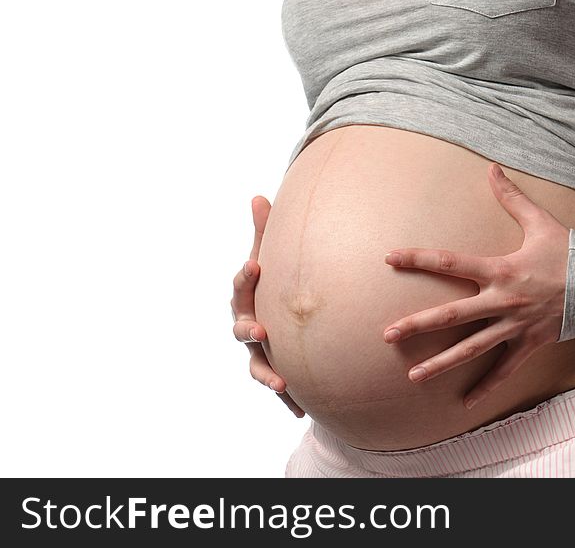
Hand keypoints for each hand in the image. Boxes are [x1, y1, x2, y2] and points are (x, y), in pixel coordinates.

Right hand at [230, 195, 304, 417]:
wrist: (277, 321)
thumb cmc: (272, 286)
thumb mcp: (270, 259)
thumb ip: (264, 233)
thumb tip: (258, 196)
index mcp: (246, 297)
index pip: (241, 285)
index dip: (245, 276)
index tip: (255, 266)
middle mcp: (247, 326)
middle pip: (241, 329)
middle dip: (248, 330)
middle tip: (260, 330)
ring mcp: (258, 351)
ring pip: (256, 365)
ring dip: (266, 373)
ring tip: (281, 380)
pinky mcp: (273, 371)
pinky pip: (277, 387)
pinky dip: (287, 398)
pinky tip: (301, 410)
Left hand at [382, 163, 569, 409]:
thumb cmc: (570, 252)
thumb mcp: (540, 222)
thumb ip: (512, 197)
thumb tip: (492, 168)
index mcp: (500, 269)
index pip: (450, 262)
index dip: (418, 258)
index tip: (389, 258)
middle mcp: (502, 300)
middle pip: (451, 316)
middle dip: (417, 325)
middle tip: (386, 335)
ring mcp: (515, 325)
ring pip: (471, 349)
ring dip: (441, 364)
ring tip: (412, 376)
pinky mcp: (529, 344)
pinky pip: (504, 370)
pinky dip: (485, 388)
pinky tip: (464, 404)